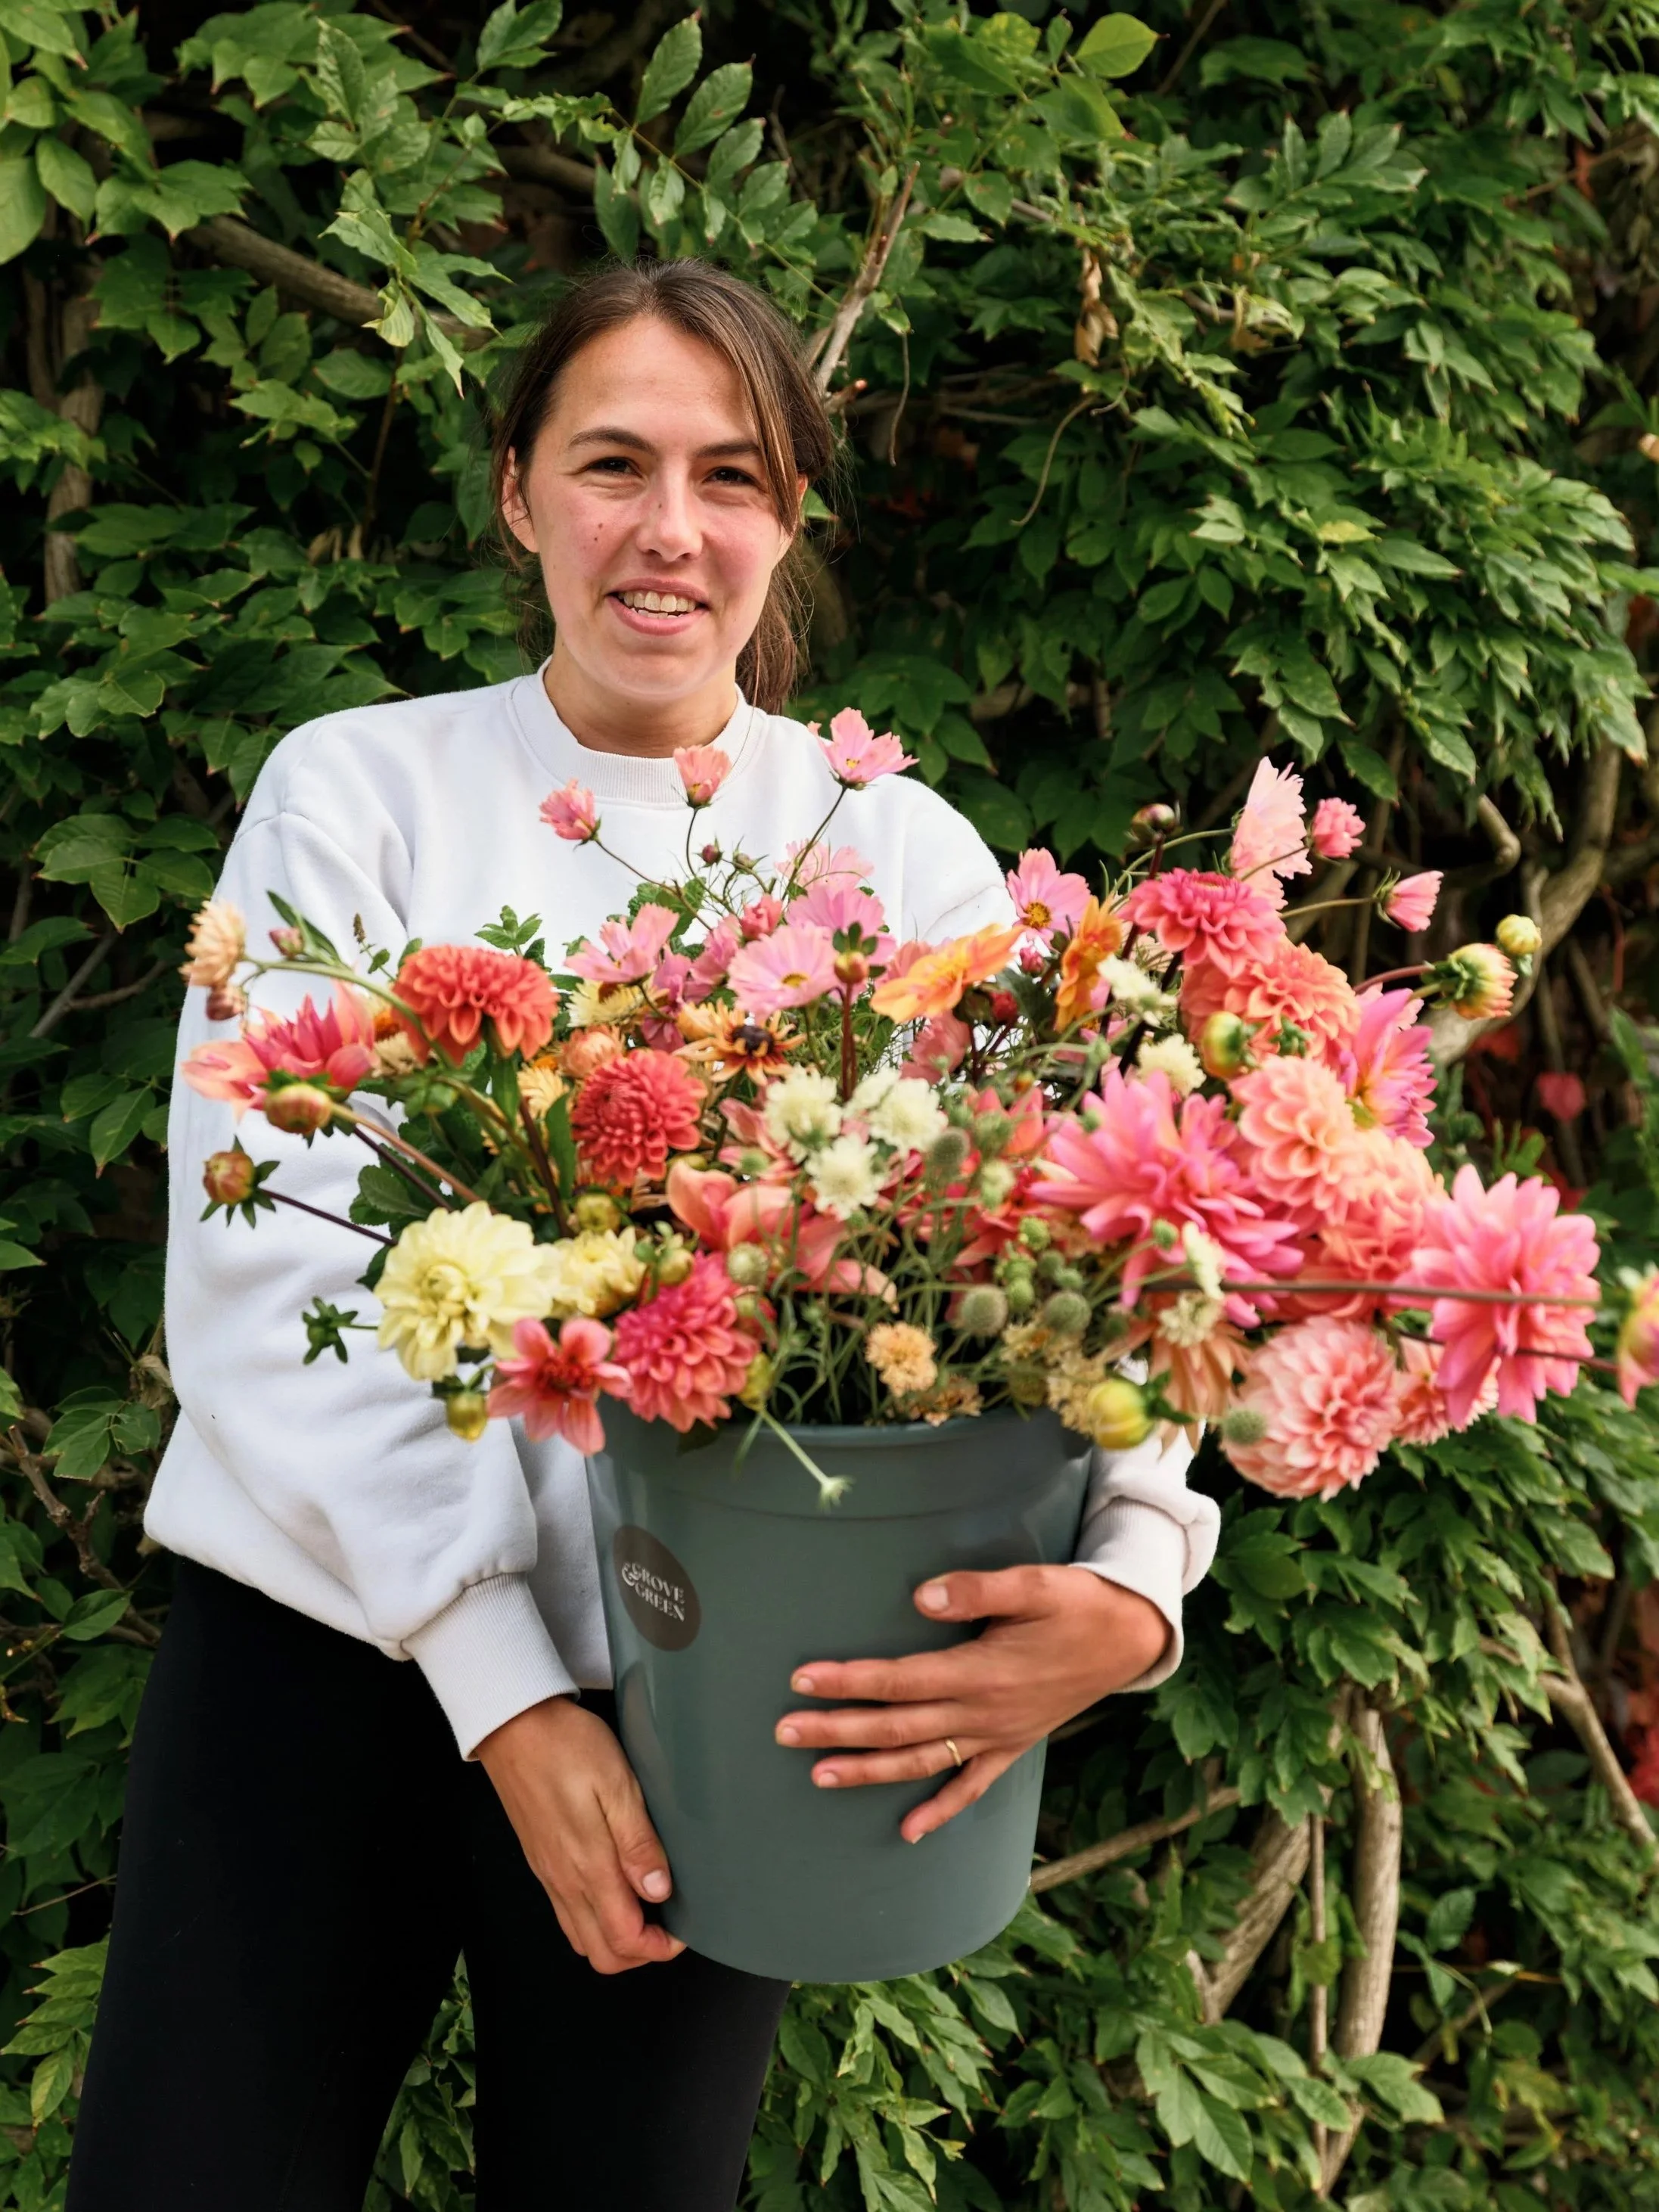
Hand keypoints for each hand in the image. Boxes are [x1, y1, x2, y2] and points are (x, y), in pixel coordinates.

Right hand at [477, 1696, 686, 1973]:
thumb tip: (660, 1891)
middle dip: (640, 1953)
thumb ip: (638, 1843)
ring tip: (647, 1907)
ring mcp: (549, 1875)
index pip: (626, 1939)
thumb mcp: (616, 1784)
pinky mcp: (541, 1862)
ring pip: (583, 1939)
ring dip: (617, 1938)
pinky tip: (615, 1889)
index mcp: (588, 1866)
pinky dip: (595, 1920)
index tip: (685, 1929)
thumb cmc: (566, 1746)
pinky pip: (568, 1914)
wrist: (513, 1725)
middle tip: (670, 1924)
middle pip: (603, 1954)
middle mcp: (565, 1881)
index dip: (661, 1946)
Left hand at [775, 1568, 1169, 1843]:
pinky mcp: (1012, 1745)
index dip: (849, 1681)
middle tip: (784, 1731)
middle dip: (838, 1730)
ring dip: (869, 1771)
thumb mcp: (1035, 1584)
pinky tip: (908, 1831)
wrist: (1130, 1639)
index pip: (899, 1681)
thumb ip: (977, 1591)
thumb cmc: (1078, 1604)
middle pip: (897, 1727)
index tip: (802, 1679)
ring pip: (922, 1761)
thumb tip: (920, 1597)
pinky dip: (940, 1810)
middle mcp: (983, 1713)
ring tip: (819, 1776)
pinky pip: (971, 1786)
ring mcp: (997, 1736)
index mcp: (981, 1672)